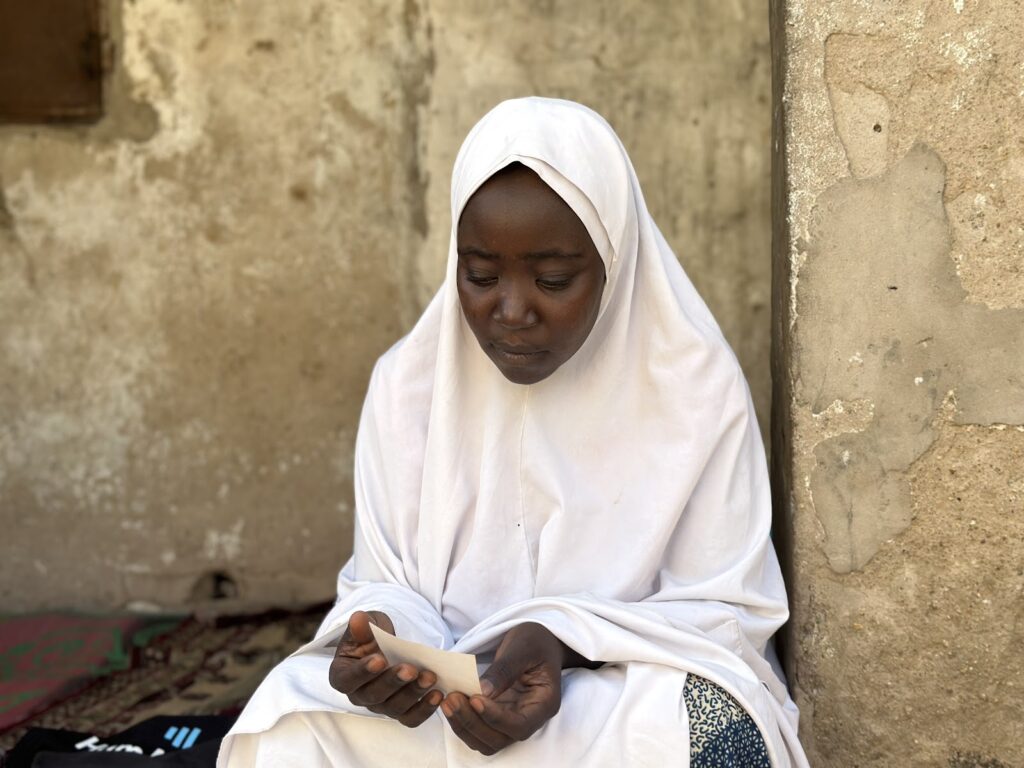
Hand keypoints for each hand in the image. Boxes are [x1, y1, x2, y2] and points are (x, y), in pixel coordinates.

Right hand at [328, 610, 442, 726]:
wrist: (389, 646)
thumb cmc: (373, 637)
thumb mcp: (367, 627)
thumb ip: (362, 626)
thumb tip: (358, 619)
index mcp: (343, 675)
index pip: (348, 679)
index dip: (363, 672)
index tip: (380, 659)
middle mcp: (360, 695)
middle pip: (374, 696)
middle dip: (394, 682)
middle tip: (411, 669)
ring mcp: (380, 706)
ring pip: (394, 708)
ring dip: (413, 694)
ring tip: (430, 678)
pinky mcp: (400, 712)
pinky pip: (411, 718)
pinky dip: (425, 709)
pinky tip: (438, 695)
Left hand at [442, 622, 563, 755]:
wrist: (536, 641)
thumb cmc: (534, 641)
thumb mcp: (522, 647)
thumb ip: (504, 669)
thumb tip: (482, 691)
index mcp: (544, 703)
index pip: (520, 725)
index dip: (495, 718)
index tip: (474, 699)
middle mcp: (529, 718)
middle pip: (500, 738)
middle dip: (473, 723)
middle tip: (453, 698)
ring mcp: (512, 720)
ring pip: (487, 741)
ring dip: (464, 726)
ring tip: (448, 701)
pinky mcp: (497, 717)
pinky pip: (479, 730)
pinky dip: (462, 722)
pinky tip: (451, 703)